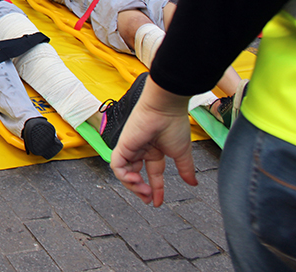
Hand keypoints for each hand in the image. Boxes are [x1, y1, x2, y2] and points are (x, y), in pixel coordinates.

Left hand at [110, 77, 196, 206]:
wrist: (165, 108)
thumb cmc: (174, 125)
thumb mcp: (182, 153)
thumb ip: (186, 169)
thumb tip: (193, 183)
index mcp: (155, 151)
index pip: (153, 174)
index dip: (155, 189)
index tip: (158, 203)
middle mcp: (141, 150)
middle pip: (135, 175)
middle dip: (140, 190)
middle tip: (148, 199)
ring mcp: (131, 148)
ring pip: (124, 173)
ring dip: (133, 185)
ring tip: (144, 190)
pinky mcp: (123, 145)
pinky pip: (117, 165)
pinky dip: (124, 176)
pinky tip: (135, 179)